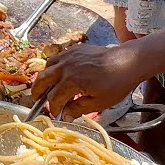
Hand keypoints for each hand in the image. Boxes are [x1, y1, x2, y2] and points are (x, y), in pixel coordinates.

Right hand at [30, 43, 145, 118]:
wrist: (128, 61)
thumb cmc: (116, 84)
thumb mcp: (99, 103)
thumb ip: (78, 109)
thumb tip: (65, 115)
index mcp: (71, 81)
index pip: (54, 98)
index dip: (53, 109)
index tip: (56, 115)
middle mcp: (66, 67)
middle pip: (43, 79)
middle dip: (37, 92)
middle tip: (36, 100)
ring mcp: (69, 55)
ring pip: (48, 66)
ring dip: (44, 77)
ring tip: (45, 86)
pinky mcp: (75, 49)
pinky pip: (57, 57)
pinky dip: (53, 66)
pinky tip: (58, 73)